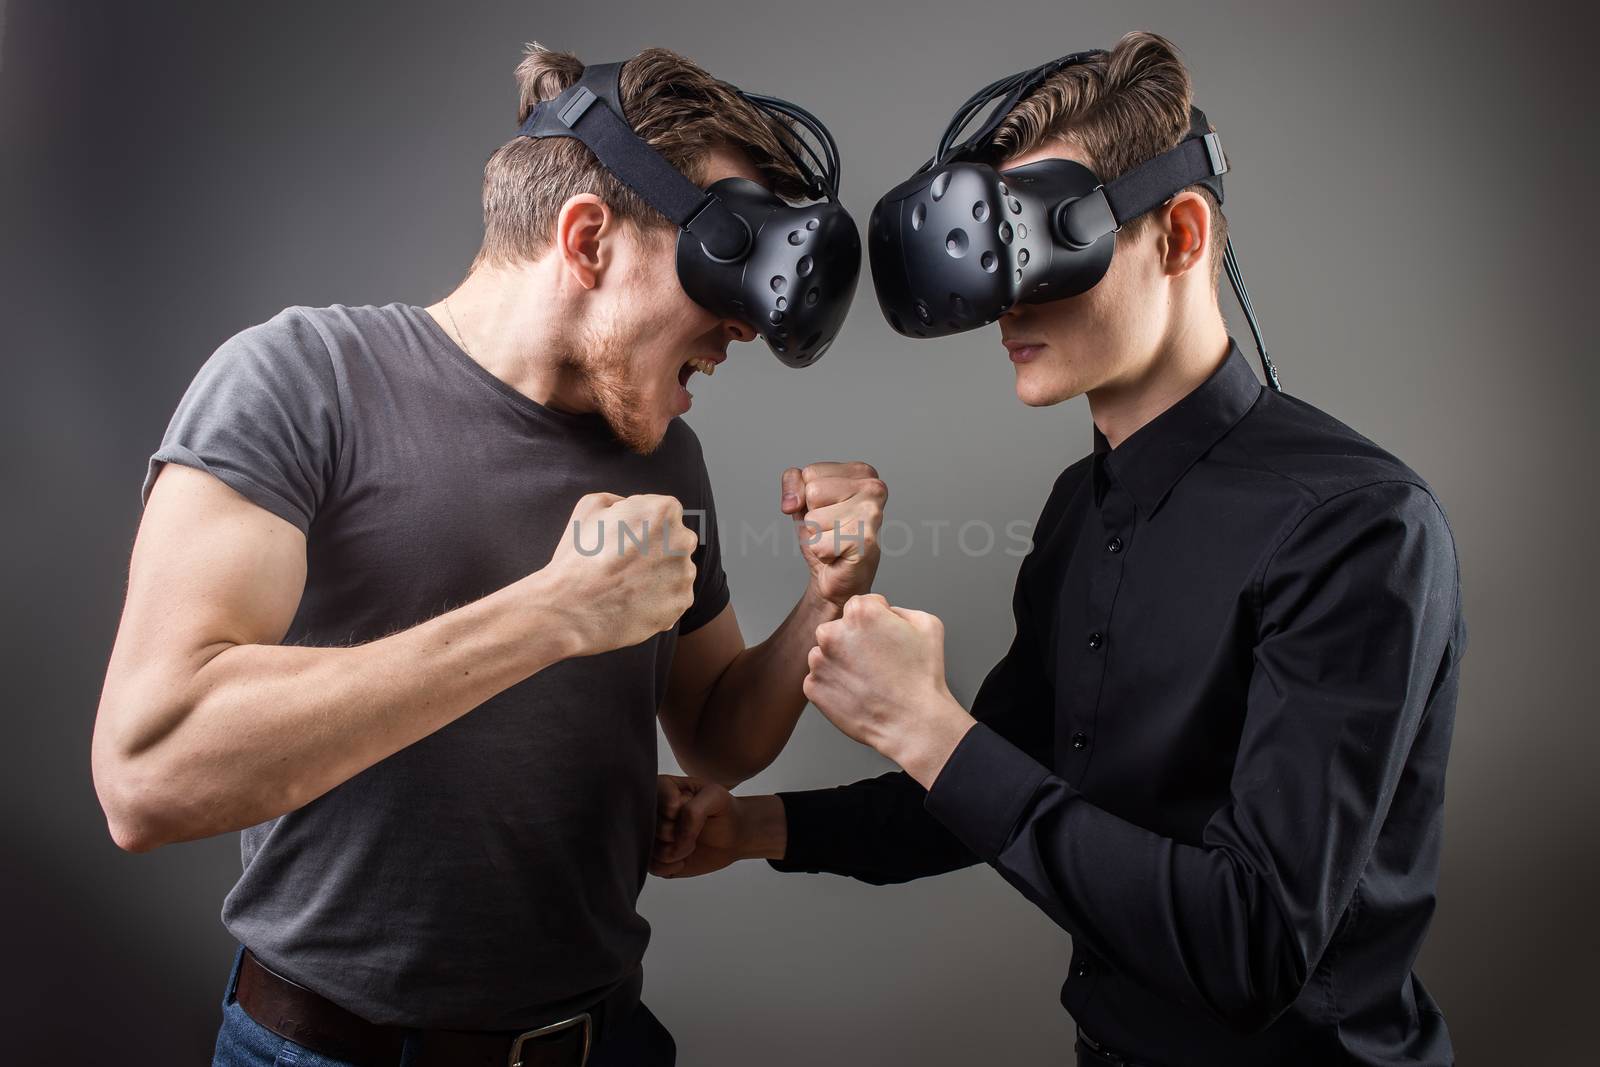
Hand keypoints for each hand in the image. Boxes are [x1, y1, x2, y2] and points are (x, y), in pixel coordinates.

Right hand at [538, 493, 697, 656]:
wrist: (571, 609)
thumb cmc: (578, 557)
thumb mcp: (590, 506)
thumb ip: (620, 500)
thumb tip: (630, 507)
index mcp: (664, 511)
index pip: (665, 512)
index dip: (643, 525)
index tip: (626, 538)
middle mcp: (682, 540)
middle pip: (676, 540)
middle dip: (656, 548)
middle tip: (626, 562)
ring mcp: (685, 573)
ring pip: (678, 569)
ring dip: (659, 574)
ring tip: (627, 584)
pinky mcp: (682, 602)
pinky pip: (675, 596)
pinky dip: (659, 598)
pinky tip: (634, 600)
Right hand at [651, 775, 785, 877]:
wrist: (733, 835)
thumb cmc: (722, 810)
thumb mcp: (715, 797)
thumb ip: (693, 810)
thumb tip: (675, 837)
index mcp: (662, 788)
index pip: (658, 801)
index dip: (679, 809)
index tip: (693, 804)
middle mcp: (652, 812)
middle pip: (655, 828)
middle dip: (681, 834)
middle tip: (697, 829)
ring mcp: (652, 836)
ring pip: (652, 849)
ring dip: (678, 852)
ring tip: (692, 844)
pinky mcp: (654, 858)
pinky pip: (652, 867)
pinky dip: (672, 867)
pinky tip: (684, 859)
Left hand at [780, 462, 886, 606]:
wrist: (838, 575)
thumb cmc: (827, 535)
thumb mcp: (804, 499)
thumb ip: (793, 481)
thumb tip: (791, 502)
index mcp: (861, 472)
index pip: (811, 473)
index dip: (806, 496)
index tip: (827, 509)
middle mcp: (873, 487)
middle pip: (813, 492)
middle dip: (812, 516)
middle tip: (832, 528)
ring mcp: (872, 513)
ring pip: (814, 519)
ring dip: (818, 536)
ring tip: (836, 540)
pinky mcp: (865, 539)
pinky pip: (819, 544)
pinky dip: (822, 553)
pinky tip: (839, 553)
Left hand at [804, 594, 975, 786]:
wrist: (912, 721)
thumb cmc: (922, 678)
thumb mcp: (927, 624)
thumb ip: (900, 610)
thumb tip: (887, 613)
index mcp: (860, 613)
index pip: (859, 605)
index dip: (874, 621)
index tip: (883, 638)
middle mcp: (833, 633)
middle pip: (837, 628)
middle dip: (852, 640)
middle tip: (874, 660)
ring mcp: (820, 662)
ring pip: (824, 654)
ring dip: (839, 662)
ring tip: (865, 678)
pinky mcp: (813, 687)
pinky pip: (819, 679)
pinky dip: (833, 685)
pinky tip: (855, 692)